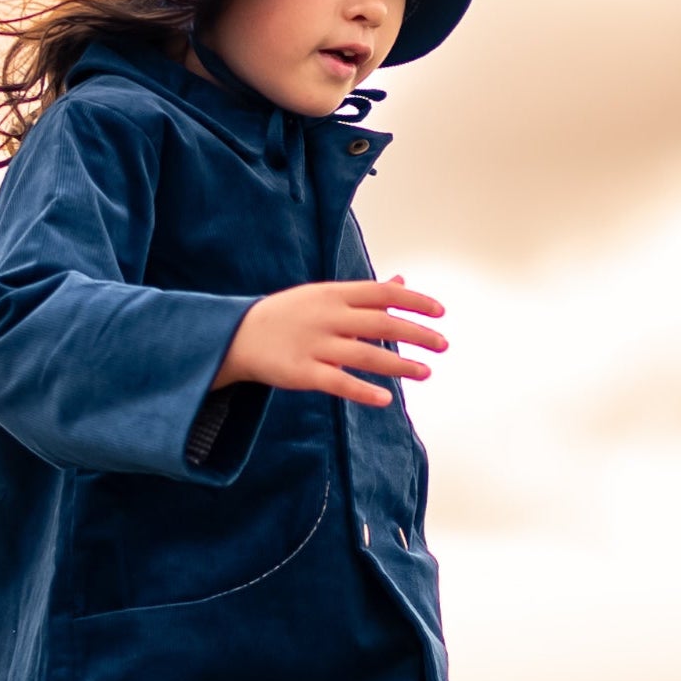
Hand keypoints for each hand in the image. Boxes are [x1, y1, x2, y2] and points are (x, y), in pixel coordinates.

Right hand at [214, 274, 447, 407]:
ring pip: (366, 355)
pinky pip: (338, 383)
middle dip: (417, 334)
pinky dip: (363, 391)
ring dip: (399, 365)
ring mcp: (314, 345)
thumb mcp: (325, 295)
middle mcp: (327, 317)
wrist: (237, 335)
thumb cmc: (290, 315)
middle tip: (443, 345)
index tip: (440, 313)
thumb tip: (402, 281)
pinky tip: (386, 399)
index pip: (383, 293)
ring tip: (426, 372)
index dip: (415, 301)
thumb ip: (366, 293)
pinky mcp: (302, 372)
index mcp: (334, 294)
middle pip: (382, 323)